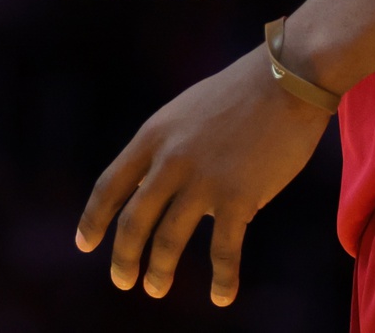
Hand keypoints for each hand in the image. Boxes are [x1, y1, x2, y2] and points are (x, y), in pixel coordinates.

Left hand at [74, 43, 331, 306]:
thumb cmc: (243, 92)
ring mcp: (203, 181)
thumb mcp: (187, 111)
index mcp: (154, 135)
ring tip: (156, 288)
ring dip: (159, 271)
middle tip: (123, 282)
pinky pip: (223, 252)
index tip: (85, 245)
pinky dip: (222, 280)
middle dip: (124, 258)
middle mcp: (170, 160)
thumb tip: (160, 192)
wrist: (289, 77)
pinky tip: (222, 296)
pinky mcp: (238, 198)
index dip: (93, 219)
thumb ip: (168, 149)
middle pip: (134, 222)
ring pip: (168, 241)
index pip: (109, 185)